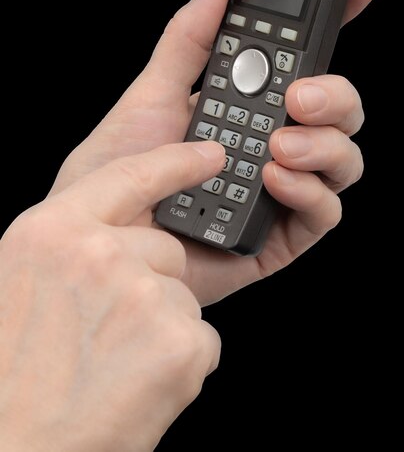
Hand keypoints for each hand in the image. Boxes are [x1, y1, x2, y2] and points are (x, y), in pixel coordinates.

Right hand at [0, 141, 223, 450]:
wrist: (15, 450)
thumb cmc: (11, 376)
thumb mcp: (21, 282)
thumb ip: (70, 245)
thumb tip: (121, 234)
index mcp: (50, 232)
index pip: (128, 174)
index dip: (176, 161)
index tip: (210, 153)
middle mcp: (96, 254)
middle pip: (164, 248)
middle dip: (151, 283)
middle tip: (107, 332)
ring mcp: (141, 295)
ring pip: (182, 295)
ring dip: (162, 327)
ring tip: (114, 365)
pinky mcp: (178, 341)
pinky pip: (200, 336)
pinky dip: (180, 362)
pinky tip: (137, 385)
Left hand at [50, 0, 385, 305]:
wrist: (105, 244)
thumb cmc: (121, 171)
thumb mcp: (152, 95)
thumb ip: (191, 38)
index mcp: (250, 104)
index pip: (307, 58)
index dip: (341, 17)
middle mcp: (274, 142)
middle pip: (338, 109)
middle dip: (336, 94)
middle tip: (299, 95)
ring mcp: (283, 189)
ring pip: (344, 158)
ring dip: (325, 144)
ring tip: (279, 144)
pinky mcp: (281, 236)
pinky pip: (325, 212)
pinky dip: (310, 192)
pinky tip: (274, 180)